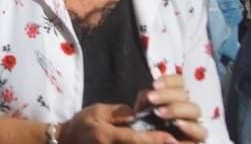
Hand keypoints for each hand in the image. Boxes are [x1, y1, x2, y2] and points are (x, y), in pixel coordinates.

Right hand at [60, 103, 175, 143]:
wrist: (68, 141)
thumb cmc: (83, 124)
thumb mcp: (97, 111)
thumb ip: (119, 113)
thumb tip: (138, 115)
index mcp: (106, 135)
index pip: (135, 139)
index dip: (155, 140)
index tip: (172, 139)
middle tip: (182, 143)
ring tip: (177, 143)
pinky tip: (159, 143)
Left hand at [130, 75, 207, 142]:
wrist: (146, 141)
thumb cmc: (143, 126)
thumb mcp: (139, 110)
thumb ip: (144, 101)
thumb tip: (147, 95)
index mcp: (173, 96)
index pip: (179, 82)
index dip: (169, 80)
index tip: (154, 85)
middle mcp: (185, 107)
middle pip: (184, 94)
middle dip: (167, 94)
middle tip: (151, 98)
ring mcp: (193, 122)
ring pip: (195, 109)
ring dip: (177, 109)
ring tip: (160, 113)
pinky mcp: (197, 138)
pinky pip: (202, 131)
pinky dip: (191, 127)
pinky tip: (178, 124)